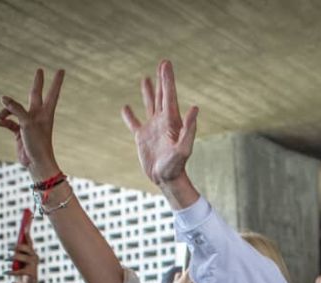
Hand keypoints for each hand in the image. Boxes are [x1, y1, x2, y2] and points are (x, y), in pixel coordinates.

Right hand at [0, 69, 64, 181]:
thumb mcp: (27, 123)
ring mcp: (28, 123)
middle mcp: (38, 115)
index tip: (61, 70)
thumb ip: (16, 108)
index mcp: (46, 112)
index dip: (56, 81)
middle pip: (35, 94)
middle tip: (40, 70)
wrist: (36, 163)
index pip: (52, 92)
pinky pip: (9, 121)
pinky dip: (3, 121)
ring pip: (15, 109)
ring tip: (0, 116)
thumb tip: (3, 98)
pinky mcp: (20, 132)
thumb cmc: (37, 143)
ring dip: (5, 111)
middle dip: (37, 83)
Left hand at [6, 235, 39, 282]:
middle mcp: (34, 257)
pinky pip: (20, 271)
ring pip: (23, 258)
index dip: (27, 233)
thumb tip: (12, 246)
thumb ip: (17, 252)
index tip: (25, 226)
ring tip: (5, 259)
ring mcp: (34, 265)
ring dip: (13, 258)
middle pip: (26, 248)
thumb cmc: (20, 270)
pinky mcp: (31, 273)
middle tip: (8, 249)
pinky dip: (11, 271)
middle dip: (17, 247)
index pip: (29, 241)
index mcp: (31, 252)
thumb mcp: (18, 260)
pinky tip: (5, 272)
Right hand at [121, 60, 198, 193]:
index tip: (166, 63)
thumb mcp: (184, 148)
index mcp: (172, 121)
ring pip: (149, 105)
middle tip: (163, 63)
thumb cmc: (177, 166)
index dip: (167, 79)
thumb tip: (195, 108)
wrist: (166, 180)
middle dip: (162, 80)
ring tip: (146, 78)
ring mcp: (152, 129)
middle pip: (161, 96)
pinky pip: (133, 123)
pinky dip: (128, 115)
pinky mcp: (142, 138)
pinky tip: (125, 107)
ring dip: (148, 92)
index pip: (169, 95)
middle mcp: (162, 122)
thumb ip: (190, 129)